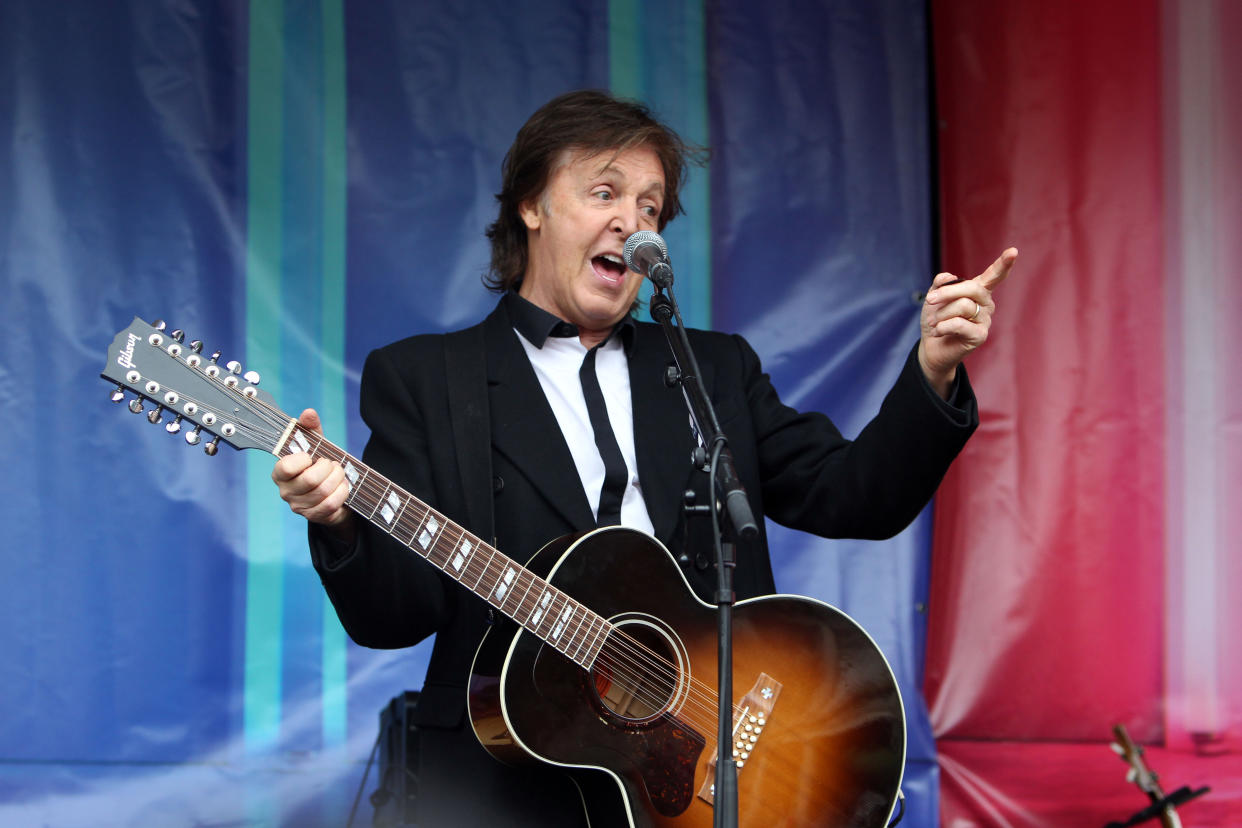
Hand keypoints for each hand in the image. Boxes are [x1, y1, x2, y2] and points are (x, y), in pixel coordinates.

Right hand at [271, 408, 355, 539]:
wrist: (332, 493)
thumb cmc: (319, 466)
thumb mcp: (316, 445)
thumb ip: (310, 429)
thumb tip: (309, 413)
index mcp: (280, 473)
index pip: (286, 467)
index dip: (304, 459)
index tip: (312, 456)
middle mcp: (285, 492)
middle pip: (310, 480)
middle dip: (328, 468)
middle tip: (333, 464)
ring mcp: (299, 507)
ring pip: (323, 491)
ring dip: (338, 479)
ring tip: (339, 473)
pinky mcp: (314, 517)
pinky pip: (331, 504)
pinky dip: (342, 492)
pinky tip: (343, 486)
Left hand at [918, 247, 1016, 397]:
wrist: (930, 347)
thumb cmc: (935, 320)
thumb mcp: (934, 298)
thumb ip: (940, 284)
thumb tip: (948, 277)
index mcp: (978, 291)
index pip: (993, 275)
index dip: (1003, 264)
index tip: (1013, 251)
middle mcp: (986, 303)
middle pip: (972, 288)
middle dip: (947, 293)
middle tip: (929, 300)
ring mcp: (985, 319)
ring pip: (963, 305)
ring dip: (941, 313)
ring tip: (936, 322)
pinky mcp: (980, 335)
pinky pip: (959, 323)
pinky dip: (943, 326)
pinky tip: (940, 332)